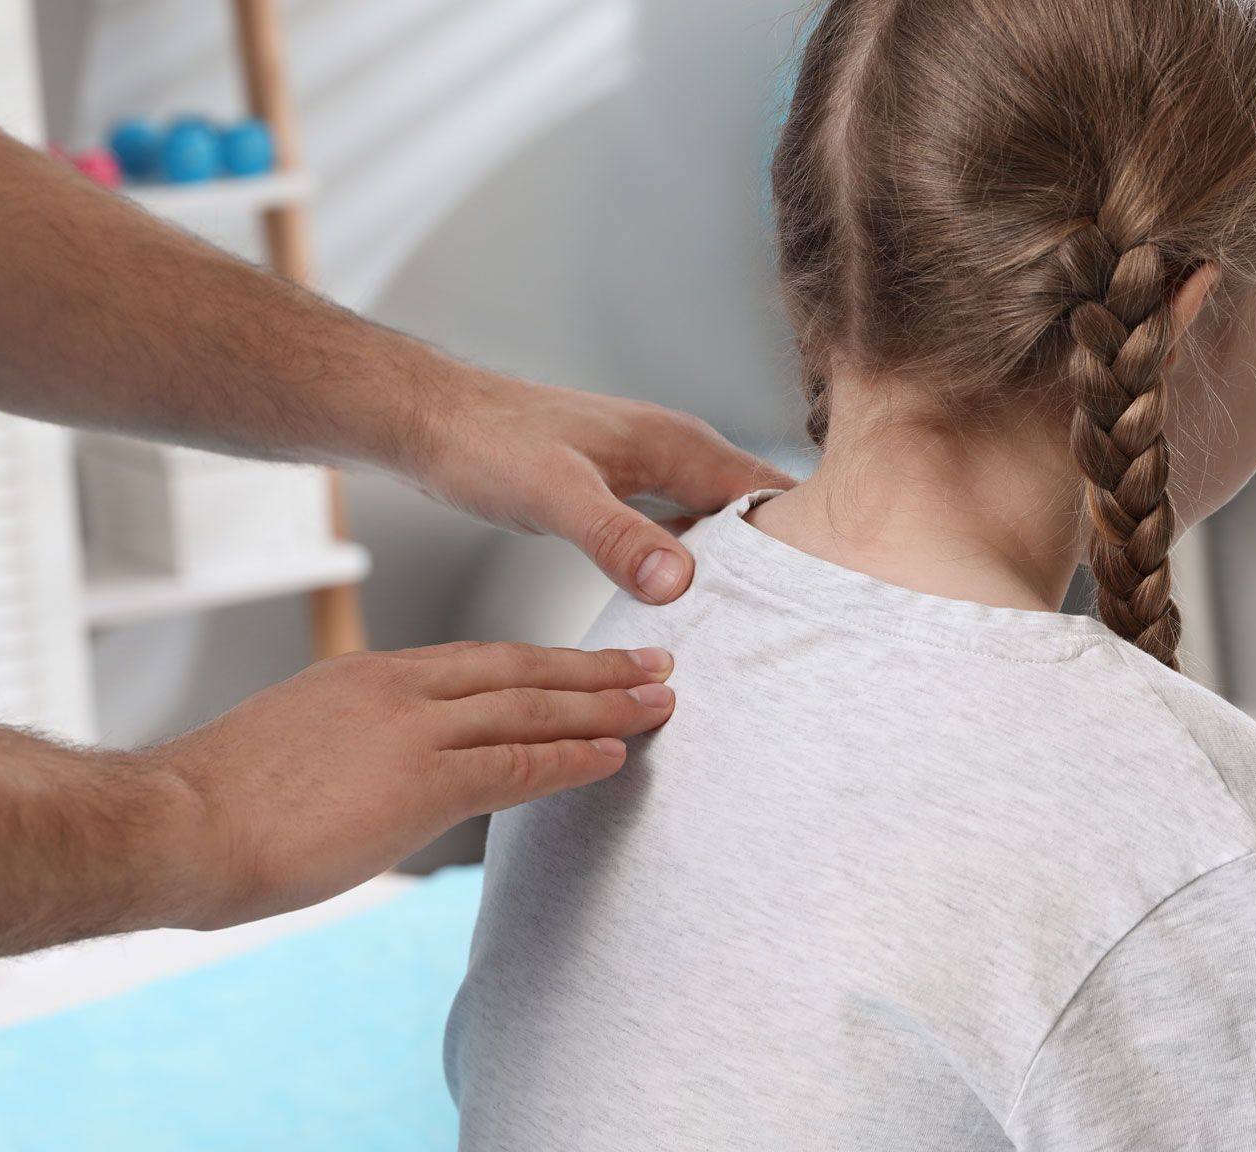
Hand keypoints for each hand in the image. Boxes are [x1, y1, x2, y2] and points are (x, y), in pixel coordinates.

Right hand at [147, 641, 676, 928]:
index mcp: (366, 679)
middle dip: (593, 672)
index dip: (541, 667)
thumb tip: (379, 786)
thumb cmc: (213, 807)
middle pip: (518, 671)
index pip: (475, 665)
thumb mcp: (295, 756)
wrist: (172, 825)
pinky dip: (571, 759)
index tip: (589, 668)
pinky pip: (515, 765)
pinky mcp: (417, 781)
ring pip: (530, 709)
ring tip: (660, 703)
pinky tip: (614, 759)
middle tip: (657, 665)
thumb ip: (350, 757)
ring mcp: (410, 731)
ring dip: (603, 707)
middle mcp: (396, 690)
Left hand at [399, 367, 794, 603]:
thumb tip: (680, 580)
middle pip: (753, 513)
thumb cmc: (489, 442)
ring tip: (750, 624)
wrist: (434, 421)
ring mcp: (650, 472)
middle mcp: (676, 453)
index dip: (802, 540)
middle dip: (775, 563)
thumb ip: (618, 537)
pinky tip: (684, 604)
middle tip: (792, 626)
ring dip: (730, 568)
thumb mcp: (557, 496)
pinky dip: (687, 566)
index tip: (821, 594)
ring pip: (715, 524)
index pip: (770, 492)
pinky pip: (677, 532)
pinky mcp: (622, 493)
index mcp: (679, 444)